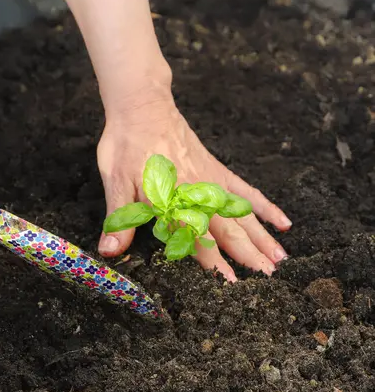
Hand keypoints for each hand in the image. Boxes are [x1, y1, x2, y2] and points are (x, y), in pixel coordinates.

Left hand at [97, 99, 291, 281]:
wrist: (143, 106)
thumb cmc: (126, 143)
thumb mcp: (115, 180)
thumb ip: (119, 219)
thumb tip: (109, 251)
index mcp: (173, 200)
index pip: (195, 238)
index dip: (213, 264)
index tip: (231, 285)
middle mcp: (198, 193)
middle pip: (227, 230)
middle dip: (247, 257)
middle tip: (268, 280)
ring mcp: (213, 181)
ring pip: (242, 215)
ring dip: (262, 238)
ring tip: (280, 260)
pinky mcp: (218, 170)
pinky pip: (247, 191)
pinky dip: (265, 206)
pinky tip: (282, 220)